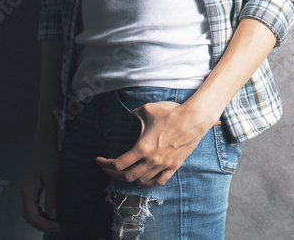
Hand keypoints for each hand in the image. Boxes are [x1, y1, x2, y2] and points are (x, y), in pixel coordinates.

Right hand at [20, 142, 61, 232]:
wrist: (44, 145)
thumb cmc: (48, 160)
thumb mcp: (52, 179)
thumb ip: (52, 198)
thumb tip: (53, 216)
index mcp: (27, 192)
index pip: (32, 216)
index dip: (44, 224)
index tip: (58, 226)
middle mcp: (24, 193)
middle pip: (29, 216)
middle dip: (42, 225)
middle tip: (58, 228)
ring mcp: (27, 191)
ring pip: (30, 212)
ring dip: (40, 220)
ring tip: (54, 224)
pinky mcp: (31, 188)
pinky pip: (33, 205)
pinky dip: (40, 213)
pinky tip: (50, 214)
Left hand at [95, 101, 210, 187]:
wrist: (195, 117)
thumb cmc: (171, 112)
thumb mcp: (147, 109)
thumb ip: (135, 114)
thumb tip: (131, 115)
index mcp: (143, 148)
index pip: (118, 164)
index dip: (105, 164)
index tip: (99, 161)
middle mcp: (152, 160)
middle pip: (127, 176)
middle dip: (113, 173)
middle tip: (107, 168)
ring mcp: (164, 165)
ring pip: (142, 181)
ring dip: (129, 179)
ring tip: (123, 173)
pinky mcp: (174, 166)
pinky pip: (159, 181)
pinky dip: (148, 183)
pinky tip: (143, 180)